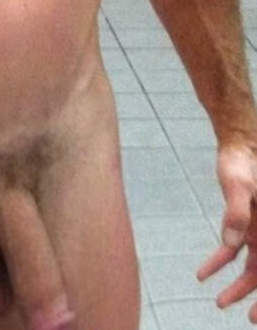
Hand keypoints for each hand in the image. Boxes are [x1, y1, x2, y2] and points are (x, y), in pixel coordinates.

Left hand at [197, 144, 256, 322]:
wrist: (239, 142)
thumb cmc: (243, 161)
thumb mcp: (240, 185)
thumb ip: (236, 212)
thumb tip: (230, 243)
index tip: (255, 316)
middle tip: (245, 317)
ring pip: (253, 265)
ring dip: (240, 285)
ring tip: (220, 301)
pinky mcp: (245, 222)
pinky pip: (234, 247)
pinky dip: (221, 260)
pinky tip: (203, 273)